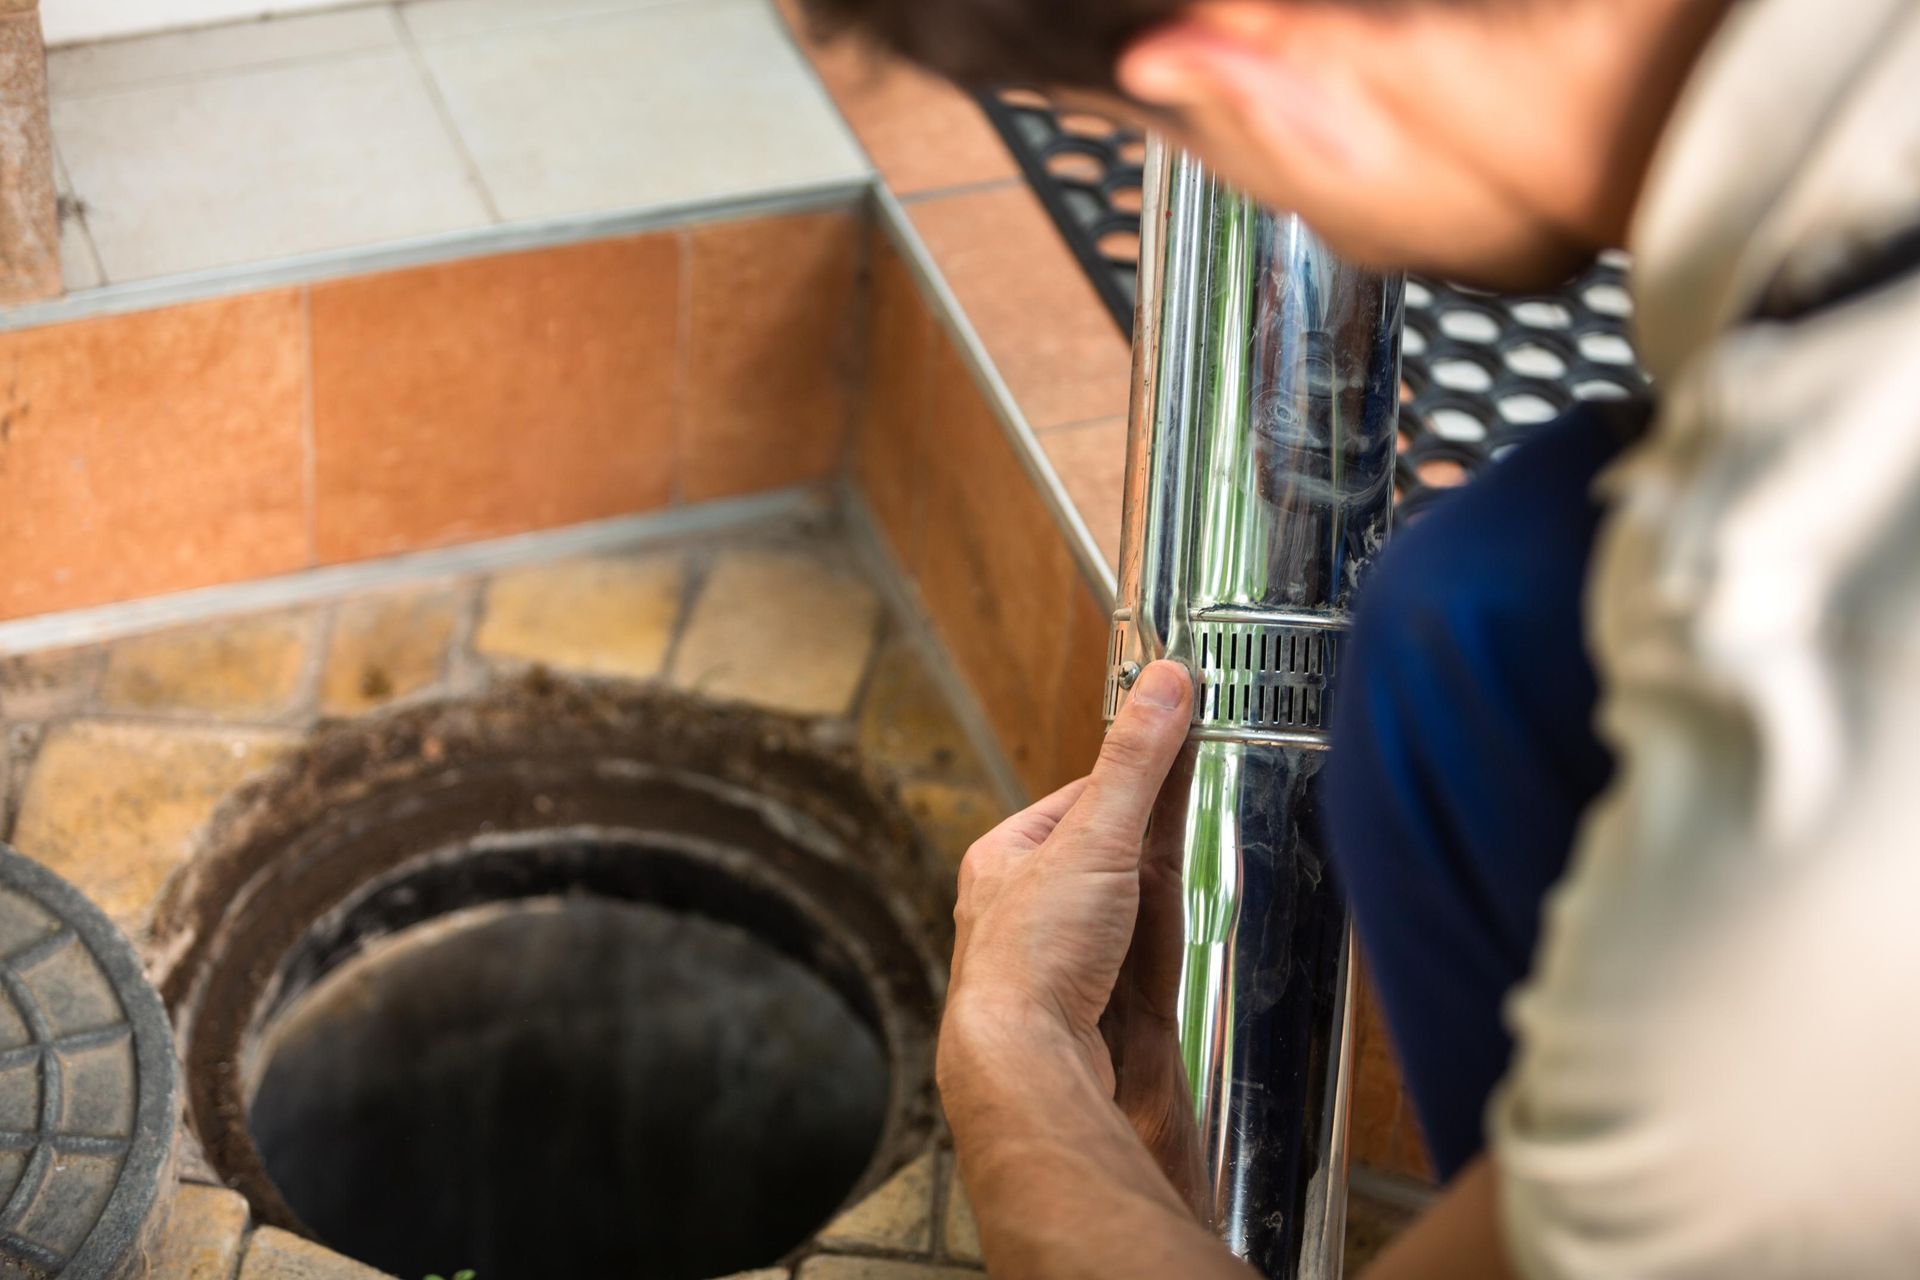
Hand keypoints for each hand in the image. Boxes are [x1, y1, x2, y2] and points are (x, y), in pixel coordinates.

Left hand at [940, 660, 1194, 1092]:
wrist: (1029, 1068)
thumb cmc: (1033, 960)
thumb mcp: (1093, 839)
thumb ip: (1135, 764)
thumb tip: (1164, 685)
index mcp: (1003, 859)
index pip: (1079, 800)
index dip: (1132, 783)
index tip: (1179, 761)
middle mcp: (1021, 910)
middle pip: (1104, 858)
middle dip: (1150, 847)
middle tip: (1201, 822)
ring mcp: (1055, 964)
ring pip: (1121, 914)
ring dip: (1160, 905)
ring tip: (1197, 890)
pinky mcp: (1089, 1011)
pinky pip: (1137, 967)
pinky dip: (1164, 956)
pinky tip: (1183, 954)